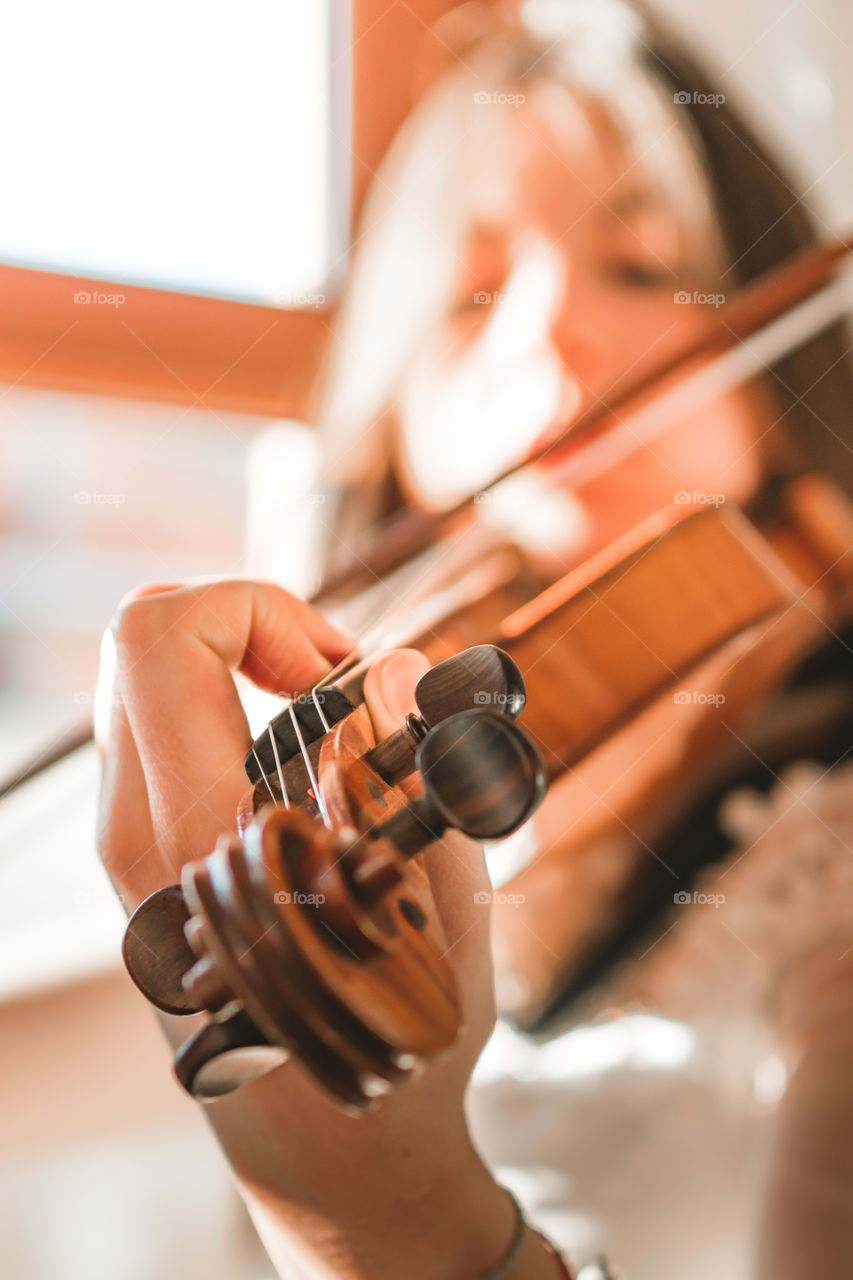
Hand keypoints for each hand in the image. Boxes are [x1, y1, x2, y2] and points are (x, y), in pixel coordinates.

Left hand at [96, 578, 510, 1279]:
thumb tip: (392, 662)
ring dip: (242, 663)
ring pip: (143, 681)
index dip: (263, 609)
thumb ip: (414, 772)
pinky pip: (157, 730)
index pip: (162, 641)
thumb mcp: (436, 910)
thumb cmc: (395, 1048)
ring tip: (335, 727)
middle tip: (339, 682)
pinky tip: (305, 768)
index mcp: (196, 840)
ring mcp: (128, 850)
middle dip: (251, 622)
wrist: (329, 1159)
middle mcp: (136, 836)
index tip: (345, 671)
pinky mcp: (142, 862)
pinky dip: (227, 703)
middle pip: (138, 640)